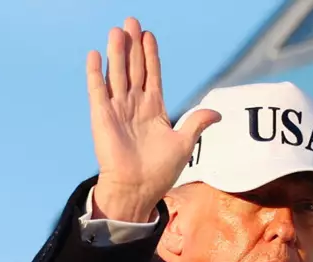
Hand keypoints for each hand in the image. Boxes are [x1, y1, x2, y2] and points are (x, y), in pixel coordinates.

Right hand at [85, 18, 219, 221]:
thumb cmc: (159, 172)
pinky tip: (95, 55)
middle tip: (132, 20)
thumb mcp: (183, 144)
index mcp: (154, 109)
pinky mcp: (102, 117)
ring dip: (117, 52)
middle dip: (133, 45)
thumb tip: (217, 113)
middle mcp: (134, 105)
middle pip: (133, 68)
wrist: (137, 189)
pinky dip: (95, 73)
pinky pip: (97, 91)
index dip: (150, 55)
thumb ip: (196, 123)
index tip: (149, 35)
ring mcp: (117, 110)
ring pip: (117, 74)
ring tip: (117, 30)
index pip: (152, 75)